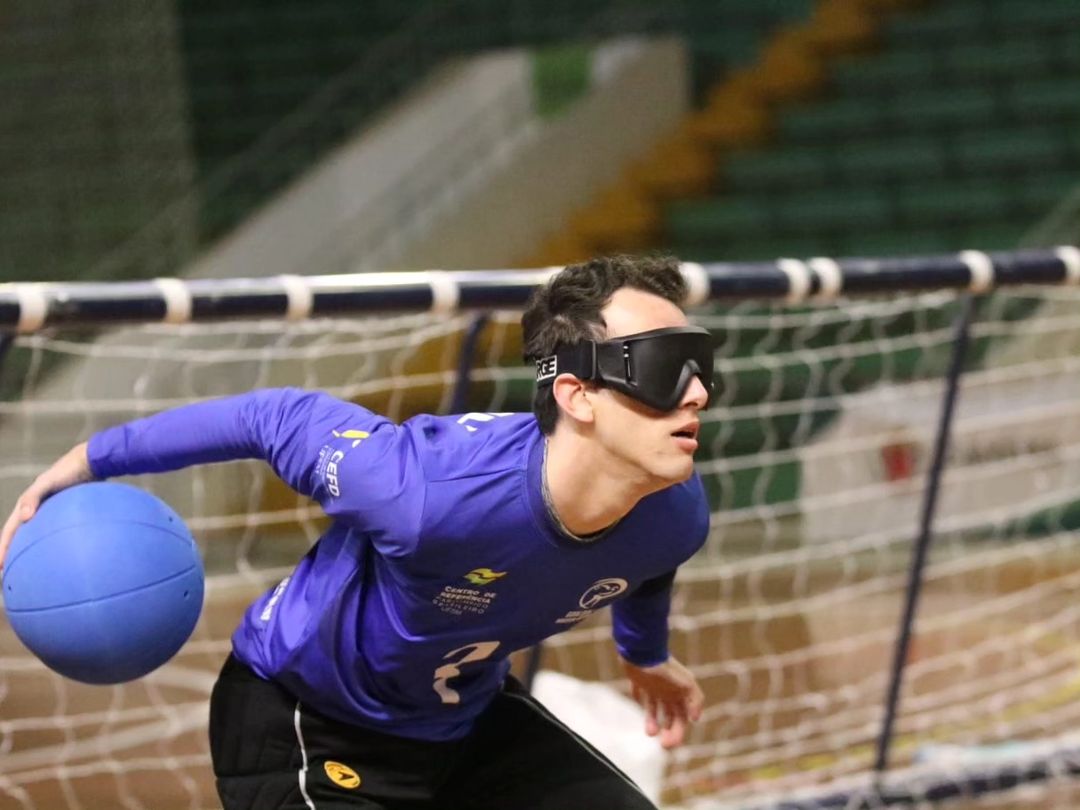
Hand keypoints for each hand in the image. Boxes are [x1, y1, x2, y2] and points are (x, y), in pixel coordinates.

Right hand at [1, 442, 94, 571]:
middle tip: (11, 576)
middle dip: (13, 555)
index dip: (3, 549)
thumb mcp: (48, 482)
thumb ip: (34, 497)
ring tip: (33, 571)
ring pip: (37, 537)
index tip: (0, 568)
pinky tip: (63, 558)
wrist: (93, 463)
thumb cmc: (69, 470)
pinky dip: (53, 545)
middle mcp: (37, 510)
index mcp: (27, 504)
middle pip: (21, 537)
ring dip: (31, 552)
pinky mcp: (67, 514)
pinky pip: (56, 533)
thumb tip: (24, 518)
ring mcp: (51, 513)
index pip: (10, 531)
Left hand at [622, 656, 703, 748]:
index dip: (678, 732)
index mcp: (682, 693)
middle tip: (663, 744)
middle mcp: (669, 691)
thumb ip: (695, 700)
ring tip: (650, 732)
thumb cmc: (664, 669)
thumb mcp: (686, 684)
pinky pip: (639, 693)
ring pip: (655, 708)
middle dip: (669, 731)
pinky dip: (638, 699)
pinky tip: (637, 701)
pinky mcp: (640, 680)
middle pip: (671, 716)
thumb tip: (695, 719)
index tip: (669, 743)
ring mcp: (655, 686)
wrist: (643, 652)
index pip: (682, 718)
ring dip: (653, 721)